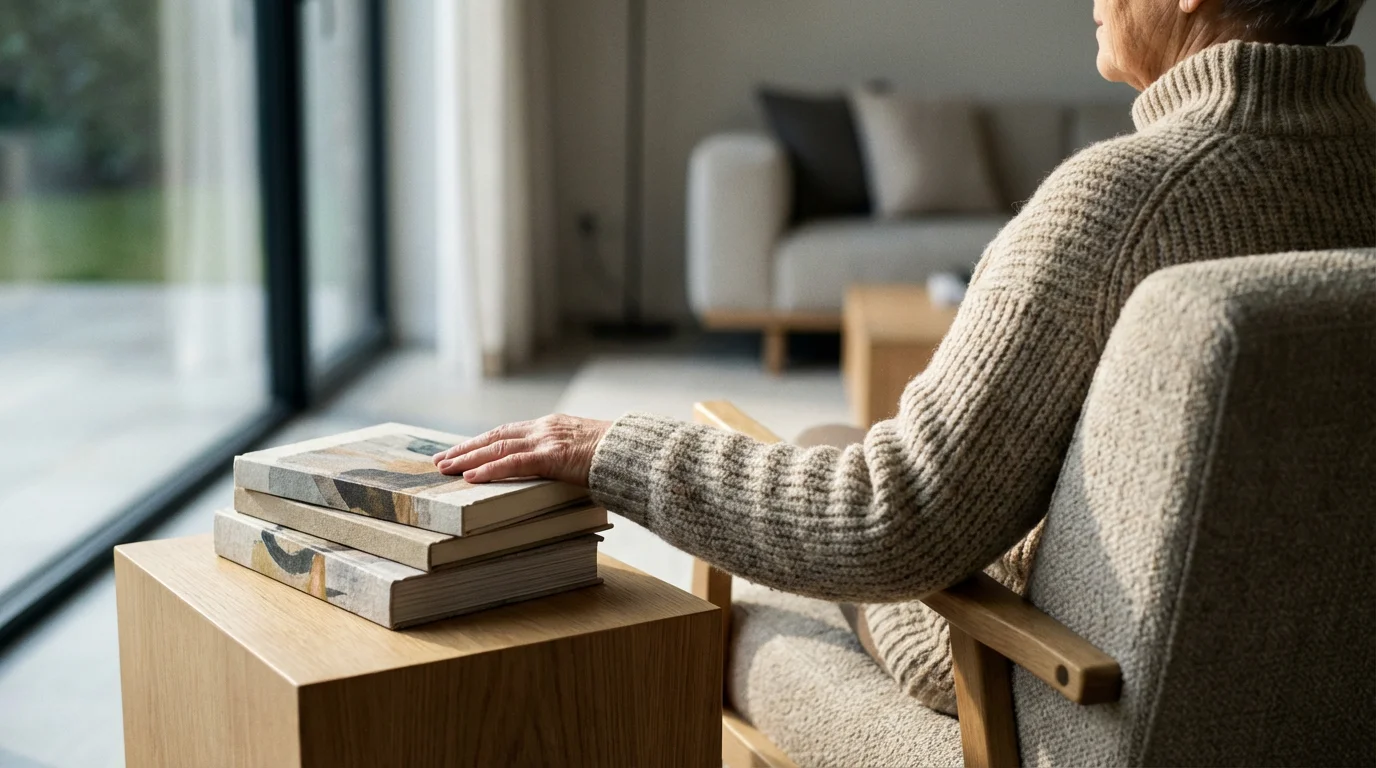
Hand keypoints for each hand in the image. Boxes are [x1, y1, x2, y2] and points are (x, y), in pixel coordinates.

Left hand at [431, 414, 612, 485]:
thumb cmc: (617, 457)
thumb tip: (556, 476)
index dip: (482, 442)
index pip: (508, 432)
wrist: (636, 452)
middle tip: (441, 461)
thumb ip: (565, 460)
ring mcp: (548, 440)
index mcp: (552, 427)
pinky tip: (471, 476)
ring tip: (446, 469)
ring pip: (498, 447)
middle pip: (495, 436)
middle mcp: (545, 428)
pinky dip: (490, 469)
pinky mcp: (553, 455)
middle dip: (466, 449)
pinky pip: (515, 463)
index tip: (462, 451)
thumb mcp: (586, 453)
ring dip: (468, 459)